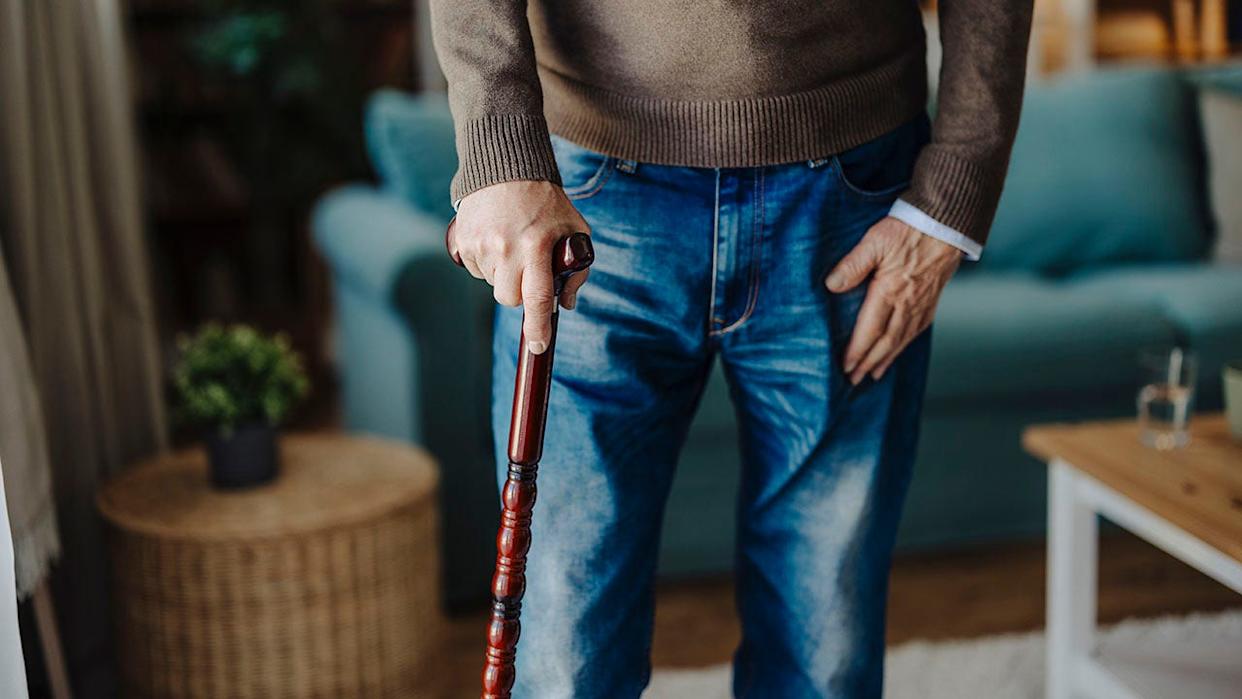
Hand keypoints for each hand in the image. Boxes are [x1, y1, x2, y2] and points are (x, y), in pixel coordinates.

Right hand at [450, 180, 590, 354]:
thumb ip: (577, 269)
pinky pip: (477, 271)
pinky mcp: (463, 241)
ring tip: (513, 246)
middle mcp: (507, 247)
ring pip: (493, 286)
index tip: (539, 346)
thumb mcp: (574, 229)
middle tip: (529, 270)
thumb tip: (566, 304)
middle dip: (521, 294)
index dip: (538, 327)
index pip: (537, 298)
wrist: (506, 169)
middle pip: (510, 299)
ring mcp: (481, 244)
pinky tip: (497, 241)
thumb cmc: (546, 203)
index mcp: (537, 245)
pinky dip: (488, 264)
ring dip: (504, 276)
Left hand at [825, 217, 961, 384]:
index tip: (845, 366)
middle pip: (885, 342)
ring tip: (873, 374)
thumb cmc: (908, 229)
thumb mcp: (875, 241)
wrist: (947, 224)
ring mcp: (922, 304)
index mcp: (890, 292)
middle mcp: (907, 304)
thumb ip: (853, 264)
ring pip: (902, 340)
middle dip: (868, 363)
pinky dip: (904, 345)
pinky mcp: (931, 300)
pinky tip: (898, 350)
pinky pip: (917, 330)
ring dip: (886, 359)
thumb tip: (832, 286)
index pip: (870, 330)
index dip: (857, 351)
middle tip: (853, 380)